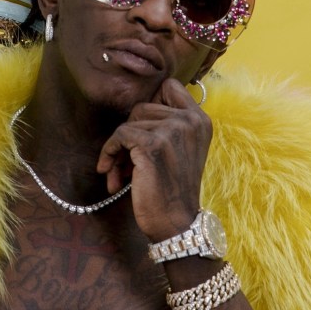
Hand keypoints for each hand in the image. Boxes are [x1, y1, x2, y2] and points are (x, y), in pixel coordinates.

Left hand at [96, 78, 212, 241]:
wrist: (176, 223)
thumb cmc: (171, 190)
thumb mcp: (178, 150)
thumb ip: (166, 126)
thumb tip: (133, 109)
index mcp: (200, 120)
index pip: (170, 86)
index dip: (150, 103)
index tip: (139, 128)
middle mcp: (191, 121)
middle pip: (142, 107)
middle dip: (129, 134)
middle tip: (125, 161)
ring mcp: (174, 130)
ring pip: (129, 123)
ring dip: (118, 150)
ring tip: (119, 174)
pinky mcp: (154, 144)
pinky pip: (120, 135)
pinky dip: (109, 154)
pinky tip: (109, 174)